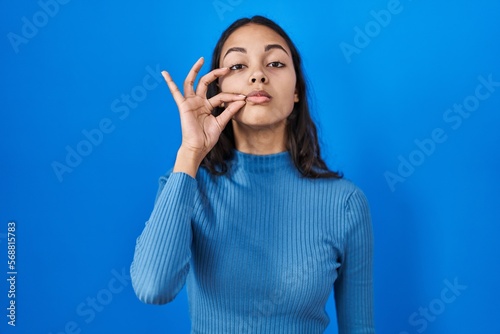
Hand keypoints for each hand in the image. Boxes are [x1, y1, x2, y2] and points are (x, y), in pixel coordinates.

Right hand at [162, 57, 245, 175]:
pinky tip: (165, 73)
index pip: (220, 96)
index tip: (243, 97)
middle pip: (206, 83)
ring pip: (192, 82)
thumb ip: (230, 111)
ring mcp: (190, 102)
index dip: (232, 96)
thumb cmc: (207, 138)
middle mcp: (198, 102)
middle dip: (216, 74)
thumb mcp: (221, 122)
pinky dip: (170, 83)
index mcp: (207, 106)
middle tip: (227, 68)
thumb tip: (242, 101)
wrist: (198, 148)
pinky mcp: (183, 106)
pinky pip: (175, 92)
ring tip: (201, 60)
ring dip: (196, 70)